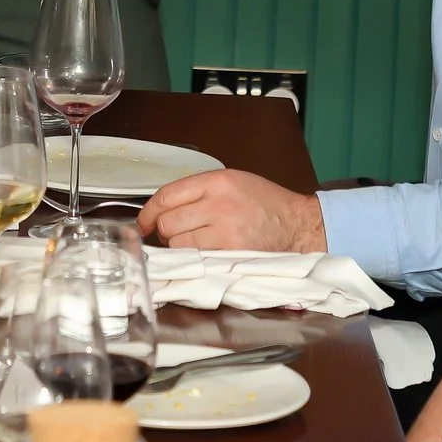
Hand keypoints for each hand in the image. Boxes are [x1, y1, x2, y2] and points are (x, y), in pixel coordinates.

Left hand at [136, 170, 325, 252]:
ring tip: (198, 242)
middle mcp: (218, 204)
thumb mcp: (232, 182)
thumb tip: (163, 209)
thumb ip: (198, 191)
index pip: (166, 196)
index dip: (149, 212)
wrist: (297, 225)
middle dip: (166, 231)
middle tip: (178, 233)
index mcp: (217, 182)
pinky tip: (205, 253)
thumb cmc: (265, 203)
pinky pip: (196, 259)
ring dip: (181, 247)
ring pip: (178, 244)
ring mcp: (224, 231)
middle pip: (168, 223)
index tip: (144, 222)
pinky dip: (194, 259)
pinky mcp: (230, 254)